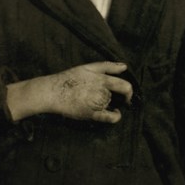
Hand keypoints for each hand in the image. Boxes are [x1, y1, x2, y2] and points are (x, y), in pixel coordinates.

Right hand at [6, 61, 131, 122]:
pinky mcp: (92, 114)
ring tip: (101, 101)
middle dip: (125, 98)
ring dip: (112, 104)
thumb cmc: (70, 78)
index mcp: (102, 79)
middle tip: (122, 101)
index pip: (125, 86)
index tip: (126, 94)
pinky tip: (113, 114)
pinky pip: (110, 118)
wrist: (54, 91)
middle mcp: (102, 91)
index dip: (129, 91)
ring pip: (113, 105)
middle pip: (122, 96)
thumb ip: (108, 66)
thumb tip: (125, 66)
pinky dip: (115, 116)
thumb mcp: (88, 67)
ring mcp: (97, 103)